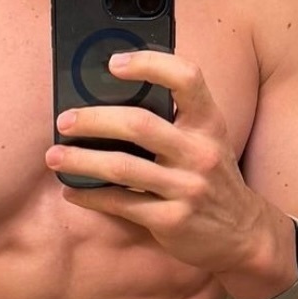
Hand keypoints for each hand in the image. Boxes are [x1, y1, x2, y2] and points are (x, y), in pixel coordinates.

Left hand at [44, 49, 286, 278]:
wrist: (243, 234)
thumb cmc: (212, 179)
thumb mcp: (207, 142)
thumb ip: (174, 120)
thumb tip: (111, 99)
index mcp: (209, 123)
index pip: (186, 78)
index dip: (149, 64)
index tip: (113, 64)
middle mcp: (200, 152)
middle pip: (138, 124)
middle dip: (93, 120)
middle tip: (64, 121)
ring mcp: (187, 188)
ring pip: (121, 167)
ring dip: (81, 160)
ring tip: (54, 156)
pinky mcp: (172, 219)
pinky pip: (121, 203)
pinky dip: (90, 196)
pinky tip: (72, 191)